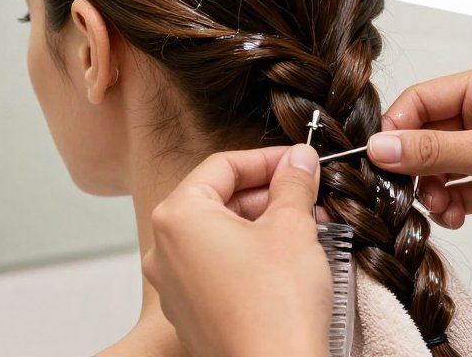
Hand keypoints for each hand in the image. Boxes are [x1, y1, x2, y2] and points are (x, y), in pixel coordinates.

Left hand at [143, 145, 331, 356]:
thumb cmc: (276, 307)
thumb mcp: (293, 226)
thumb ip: (293, 183)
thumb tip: (299, 160)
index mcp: (178, 217)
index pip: (222, 166)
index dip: (266, 158)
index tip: (298, 160)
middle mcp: (164, 250)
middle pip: (217, 199)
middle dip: (267, 194)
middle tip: (307, 193)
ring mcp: (173, 285)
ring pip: (219, 235)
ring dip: (263, 224)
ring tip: (306, 226)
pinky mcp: (190, 313)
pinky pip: (218, 268)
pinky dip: (250, 256)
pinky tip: (288, 260)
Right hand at [369, 62, 471, 250]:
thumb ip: (431, 151)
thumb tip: (378, 148)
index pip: (420, 99)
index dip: (396, 128)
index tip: (379, 159)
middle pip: (425, 135)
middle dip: (414, 166)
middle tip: (406, 191)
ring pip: (438, 167)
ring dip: (432, 190)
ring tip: (441, 209)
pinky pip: (457, 191)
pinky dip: (450, 206)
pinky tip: (455, 218)